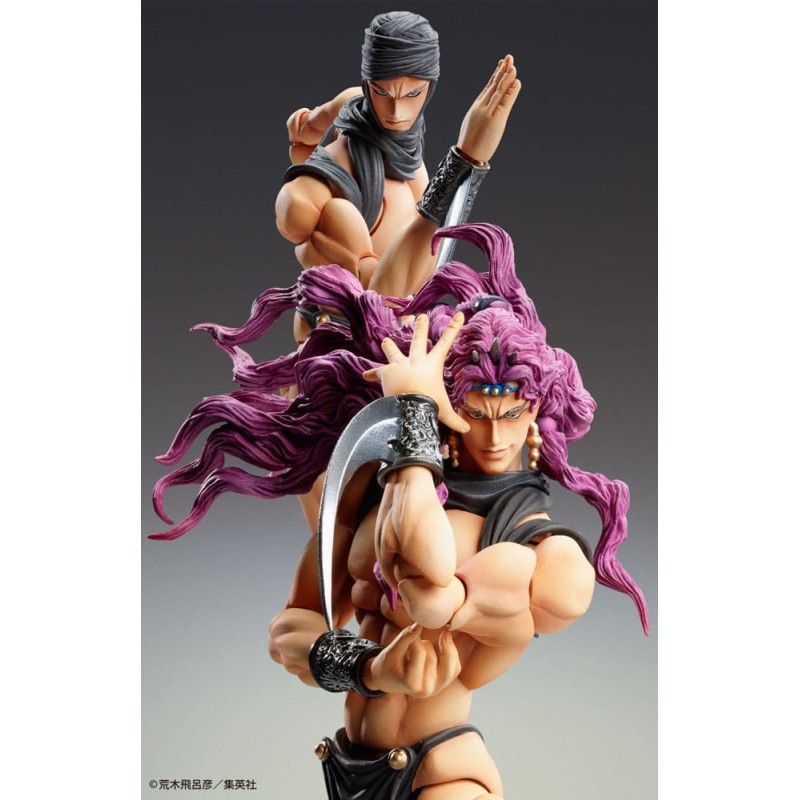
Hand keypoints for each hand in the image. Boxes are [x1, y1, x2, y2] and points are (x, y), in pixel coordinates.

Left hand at [362, 312, 469, 433]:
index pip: (447, 342)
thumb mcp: (444, 412)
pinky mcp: (386, 372)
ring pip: (393, 351)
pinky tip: (364, 375)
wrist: (408, 405)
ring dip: (389, 346)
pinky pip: (377, 372)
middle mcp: (416, 360)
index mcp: (432, 365)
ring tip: (384, 340)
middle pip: (418, 339)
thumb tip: (467, 431)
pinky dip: (371, 374)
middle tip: (421, 316)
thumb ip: (455, 421)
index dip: (454, 327)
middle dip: (420, 327)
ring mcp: (400, 364)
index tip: (459, 314)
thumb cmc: (428, 406)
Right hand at [364, 624, 460, 697]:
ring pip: (448, 659)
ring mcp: (437, 688)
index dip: (412, 639)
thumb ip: (406, 637)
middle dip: (423, 644)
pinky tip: (444, 643)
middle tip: (412, 644)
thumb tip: (420, 624)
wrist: (387, 680)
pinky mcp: (443, 684)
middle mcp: (427, 689)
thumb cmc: (387, 665)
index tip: (404, 639)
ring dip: (437, 648)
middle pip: (432, 655)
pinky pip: (455, 667)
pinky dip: (451, 653)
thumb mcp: (392, 650)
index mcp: (412, 684)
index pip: (419, 651)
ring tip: (423, 647)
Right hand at [456, 55, 521, 164]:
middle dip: (502, 70)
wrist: (466, 155)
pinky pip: (505, 103)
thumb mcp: (473, 123)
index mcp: (477, 106)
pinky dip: (511, 92)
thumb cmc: (470, 143)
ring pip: (499, 91)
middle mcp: (482, 106)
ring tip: (513, 66)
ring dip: (507, 77)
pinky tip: (516, 83)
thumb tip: (484, 110)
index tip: (502, 63)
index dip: (496, 74)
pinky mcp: (496, 120)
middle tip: (509, 58)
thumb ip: (480, 113)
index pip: (488, 87)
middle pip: (494, 85)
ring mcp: (488, 112)